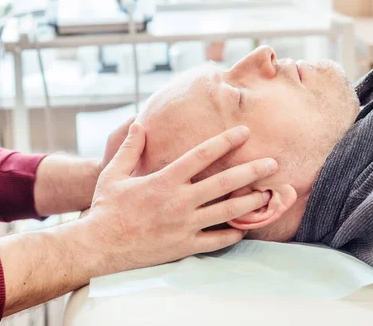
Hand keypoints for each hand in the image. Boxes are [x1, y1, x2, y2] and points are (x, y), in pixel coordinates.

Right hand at [83, 123, 277, 274]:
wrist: (100, 246)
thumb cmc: (106, 208)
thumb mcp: (113, 174)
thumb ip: (129, 148)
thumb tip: (138, 124)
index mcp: (165, 181)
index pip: (202, 155)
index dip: (225, 141)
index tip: (244, 132)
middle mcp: (179, 202)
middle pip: (224, 183)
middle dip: (251, 171)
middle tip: (273, 163)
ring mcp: (184, 226)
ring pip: (227, 212)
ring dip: (251, 202)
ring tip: (269, 195)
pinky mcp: (184, 246)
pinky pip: (216, 241)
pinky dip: (233, 234)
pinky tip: (246, 228)